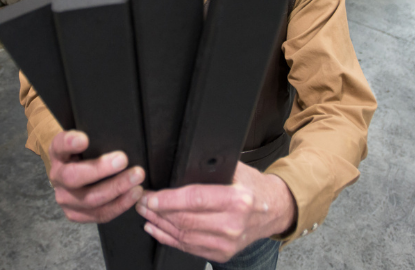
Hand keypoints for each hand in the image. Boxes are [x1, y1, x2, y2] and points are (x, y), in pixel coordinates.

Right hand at [48, 130, 145, 222]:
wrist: (72, 173)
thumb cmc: (85, 153)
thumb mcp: (84, 141)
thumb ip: (95, 137)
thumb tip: (119, 134)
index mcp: (57, 154)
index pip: (59, 146)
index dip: (70, 143)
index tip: (84, 139)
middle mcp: (57, 177)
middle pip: (73, 177)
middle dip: (101, 169)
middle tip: (123, 160)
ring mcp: (65, 199)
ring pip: (90, 199)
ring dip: (116, 189)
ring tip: (136, 179)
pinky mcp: (76, 214)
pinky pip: (99, 214)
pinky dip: (120, 205)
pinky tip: (134, 194)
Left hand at [135, 162, 296, 262]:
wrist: (273, 210)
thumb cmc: (252, 186)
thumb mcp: (236, 169)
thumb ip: (210, 167)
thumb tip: (179, 162)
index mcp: (237, 200)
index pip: (194, 199)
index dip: (166, 199)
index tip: (149, 196)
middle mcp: (233, 224)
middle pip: (185, 220)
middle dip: (157, 211)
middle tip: (141, 202)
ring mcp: (228, 243)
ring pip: (183, 235)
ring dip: (159, 225)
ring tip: (145, 213)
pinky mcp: (222, 253)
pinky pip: (188, 247)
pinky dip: (168, 238)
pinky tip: (157, 228)